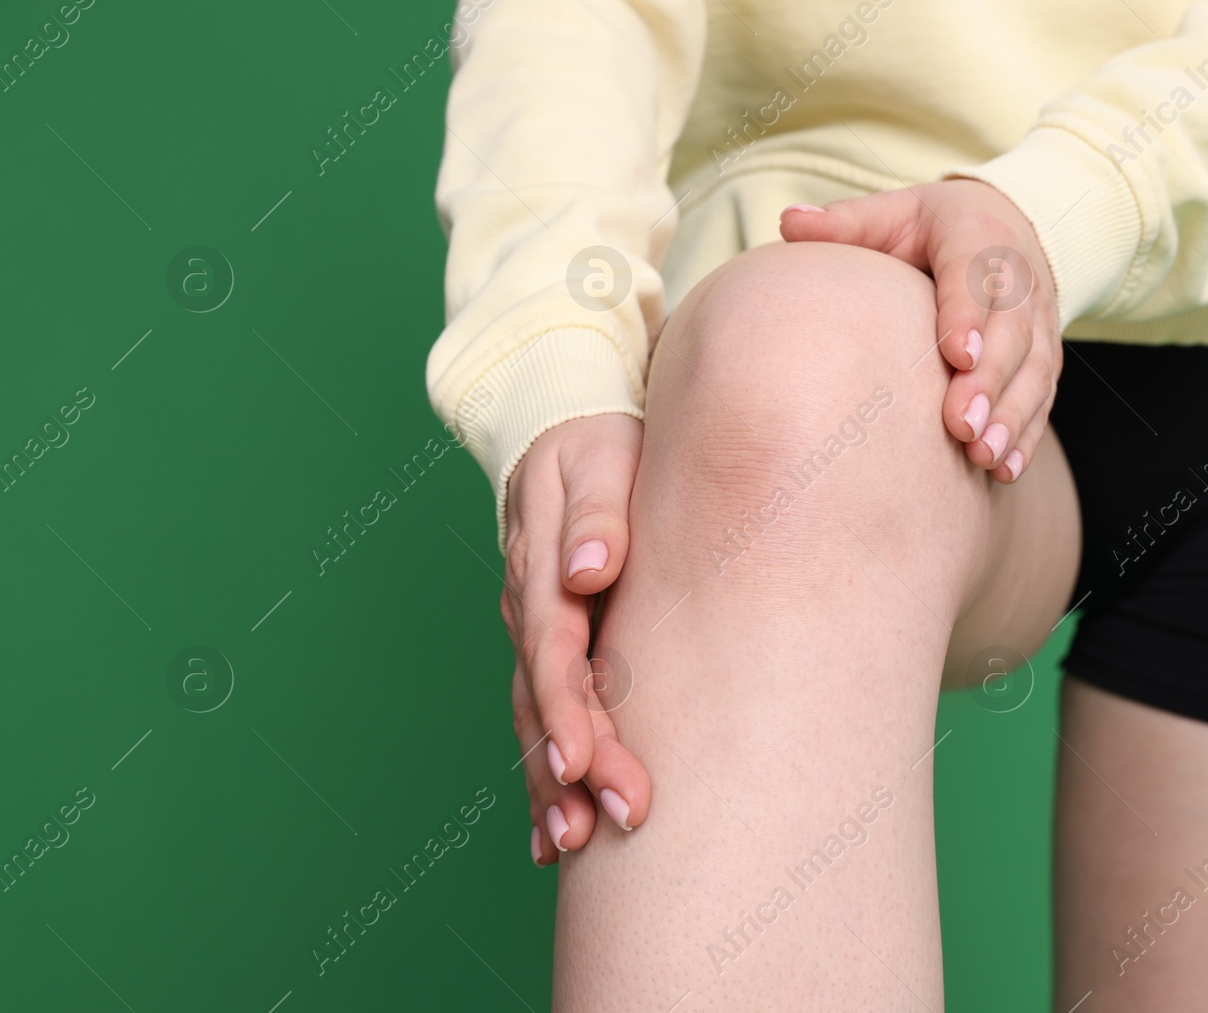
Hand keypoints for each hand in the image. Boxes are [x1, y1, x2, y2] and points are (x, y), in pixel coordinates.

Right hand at [502, 412, 650, 865]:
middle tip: (617, 821)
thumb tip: (590, 569)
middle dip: (574, 767)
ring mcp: (531, 629)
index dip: (568, 709)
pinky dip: (545, 774)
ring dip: (552, 784)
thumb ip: (597, 514)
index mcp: (542, 567)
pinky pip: (538, 714)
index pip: (554, 651)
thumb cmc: (597, 443)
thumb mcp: (601, 458)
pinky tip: (556, 831)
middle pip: (544, 698)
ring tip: (573, 844)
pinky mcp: (546, 644)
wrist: (563, 424)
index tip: (585, 762)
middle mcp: (528, 607)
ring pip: (534, 717)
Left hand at [779, 180, 1062, 481]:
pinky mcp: (1044, 356)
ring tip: (983, 456)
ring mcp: (1039, 322)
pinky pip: (1044, 397)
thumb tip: (789, 222)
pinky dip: (1027, 434)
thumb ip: (847, 222)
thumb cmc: (932, 228)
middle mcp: (1020, 280)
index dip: (969, 314)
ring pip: (1035, 371)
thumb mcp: (894, 212)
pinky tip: (1005, 469)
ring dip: (1011, 417)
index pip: (977, 274)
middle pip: (1012, 334)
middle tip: (961, 426)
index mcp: (978, 235)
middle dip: (990, 382)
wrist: (1008, 225)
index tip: (956, 355)